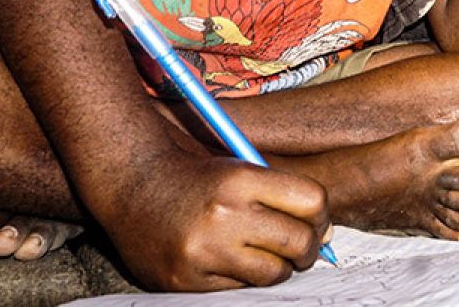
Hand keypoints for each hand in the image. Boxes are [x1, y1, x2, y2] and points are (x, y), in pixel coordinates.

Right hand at [99, 145, 329, 290]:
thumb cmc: (197, 177)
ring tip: (264, 254)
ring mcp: (203, 252)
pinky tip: (228, 261)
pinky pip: (238, 289)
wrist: (132, 185)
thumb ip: (282, 196)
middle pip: (299, 242)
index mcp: (241, 180)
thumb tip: (326, 234)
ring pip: (273, 273)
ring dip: (278, 268)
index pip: (312, 202)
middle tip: (299, 247)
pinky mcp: (185, 281)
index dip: (320, 215)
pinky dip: (242, 278)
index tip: (315, 221)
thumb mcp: (241, 169)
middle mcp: (223, 216)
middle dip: (307, 248)